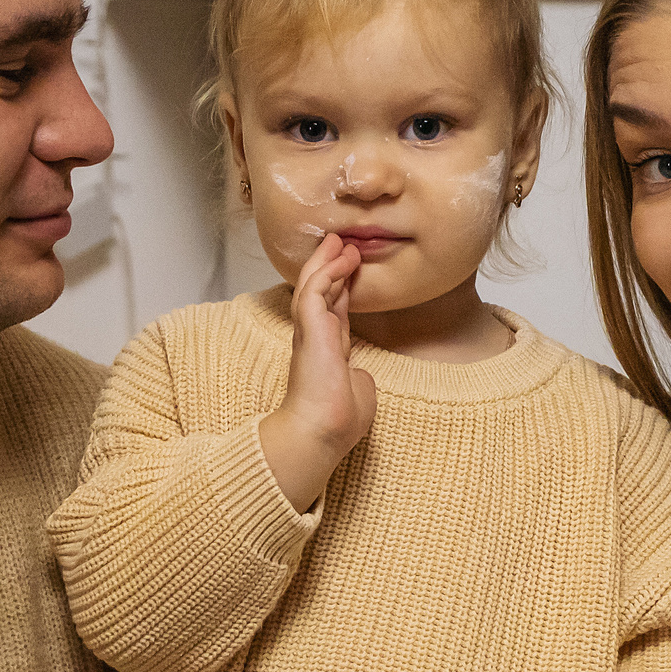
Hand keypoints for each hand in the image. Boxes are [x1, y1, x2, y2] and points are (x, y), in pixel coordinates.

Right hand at [258, 231, 376, 510]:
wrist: (323, 430)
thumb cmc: (340, 420)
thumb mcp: (358, 393)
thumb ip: (358, 378)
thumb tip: (361, 374)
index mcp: (327, 353)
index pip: (333, 312)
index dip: (340, 289)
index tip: (349, 270)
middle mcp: (315, 339)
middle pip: (320, 293)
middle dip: (330, 267)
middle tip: (340, 244)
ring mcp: (309, 332)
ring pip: (313, 286)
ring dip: (326, 262)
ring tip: (340, 241)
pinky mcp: (309, 328)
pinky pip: (315, 291)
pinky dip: (327, 272)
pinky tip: (340, 257)